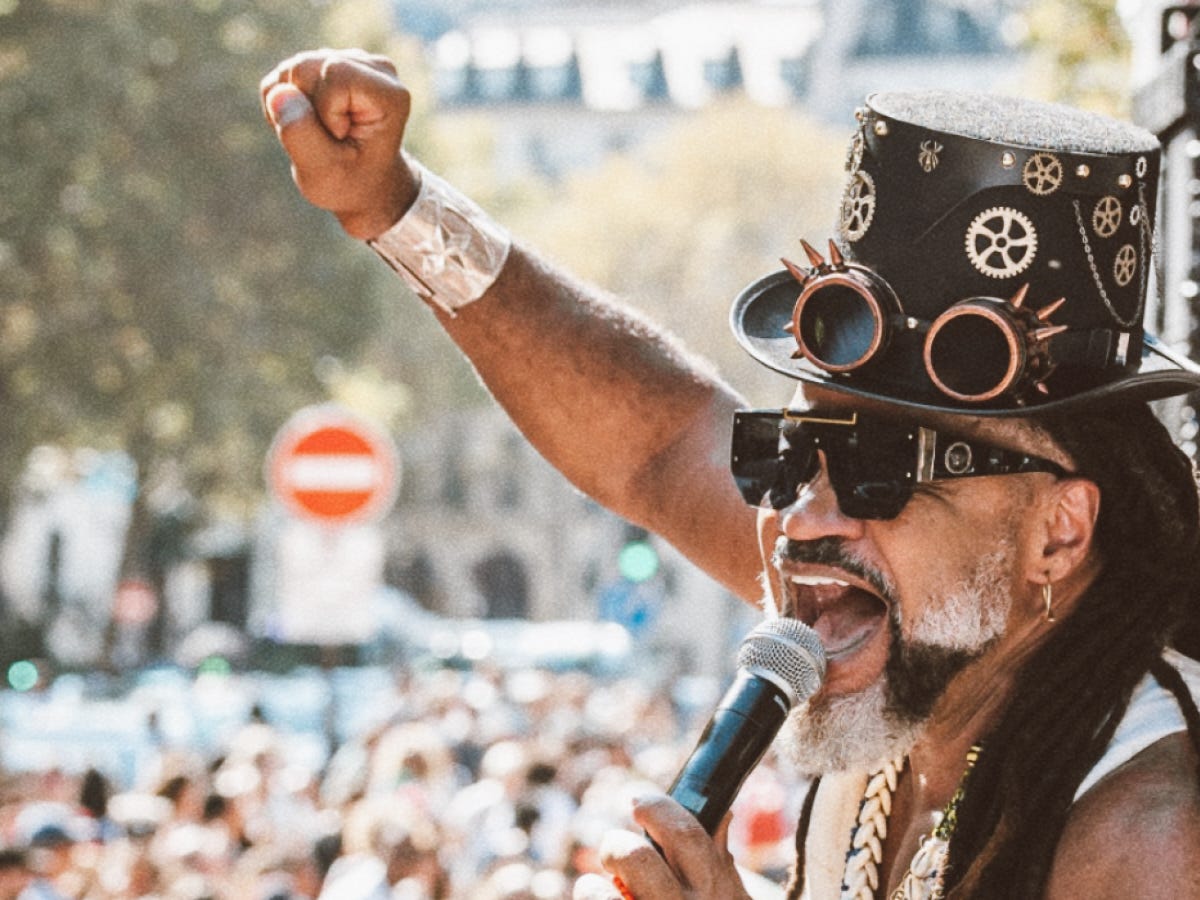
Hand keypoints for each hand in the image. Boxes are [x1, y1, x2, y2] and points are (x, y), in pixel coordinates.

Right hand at [259, 49, 418, 238]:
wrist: (362, 183)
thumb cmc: (350, 182)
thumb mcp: (325, 173)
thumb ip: (301, 135)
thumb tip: (278, 92)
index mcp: (389, 93)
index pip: (333, 74)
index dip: (324, 112)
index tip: (342, 139)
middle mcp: (375, 68)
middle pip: (306, 66)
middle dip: (303, 107)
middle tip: (326, 139)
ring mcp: (351, 61)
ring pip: (292, 69)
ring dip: (292, 108)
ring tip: (318, 134)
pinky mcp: (328, 62)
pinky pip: (285, 75)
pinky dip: (286, 103)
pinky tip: (309, 124)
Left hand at [573, 794, 754, 899]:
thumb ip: (719, 863)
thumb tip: (719, 813)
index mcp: (715, 893)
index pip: (685, 834)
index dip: (656, 807)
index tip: (636, 800)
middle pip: (636, 858)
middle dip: (616, 846)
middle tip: (613, 852)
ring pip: (601, 896)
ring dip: (593, 888)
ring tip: (598, 890)